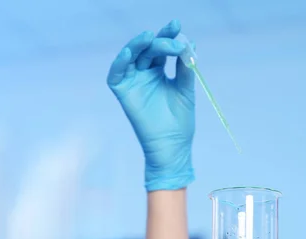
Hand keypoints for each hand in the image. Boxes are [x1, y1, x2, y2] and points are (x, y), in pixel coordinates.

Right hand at [107, 19, 195, 191]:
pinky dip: (119, 63)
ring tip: (150, 37)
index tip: (177, 25)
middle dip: (160, 40)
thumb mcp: (185, 90)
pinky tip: (127, 54)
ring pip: (131, 56)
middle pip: (148, 49)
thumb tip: (189, 43)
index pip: (161, 47)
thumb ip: (184, 68)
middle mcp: (144, 73)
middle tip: (174, 39)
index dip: (168, 35)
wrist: (172, 146)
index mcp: (159, 71)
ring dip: (138, 44)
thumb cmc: (180, 121)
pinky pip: (116, 74)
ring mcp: (133, 82)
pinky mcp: (123, 92)